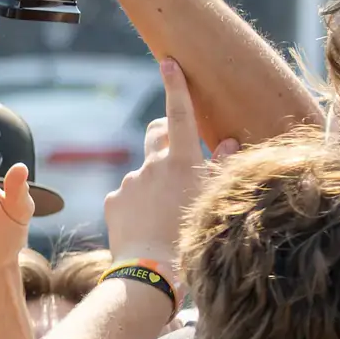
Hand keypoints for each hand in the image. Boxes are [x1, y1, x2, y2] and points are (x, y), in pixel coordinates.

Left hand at [104, 60, 239, 275]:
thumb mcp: (213, 202)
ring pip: (146, 170)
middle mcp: (150, 166)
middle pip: (158, 133)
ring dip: (156, 179)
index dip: (175, 87)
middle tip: (181, 147)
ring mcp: (128, 183)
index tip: (168, 62)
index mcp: (179, 162)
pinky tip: (147, 224)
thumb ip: (221, 168)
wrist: (149, 276)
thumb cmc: (190, 240)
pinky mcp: (112, 201)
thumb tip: (226, 142)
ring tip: (168, 211)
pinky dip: (139, 202)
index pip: (180, 115)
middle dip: (168, 132)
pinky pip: (128, 194)